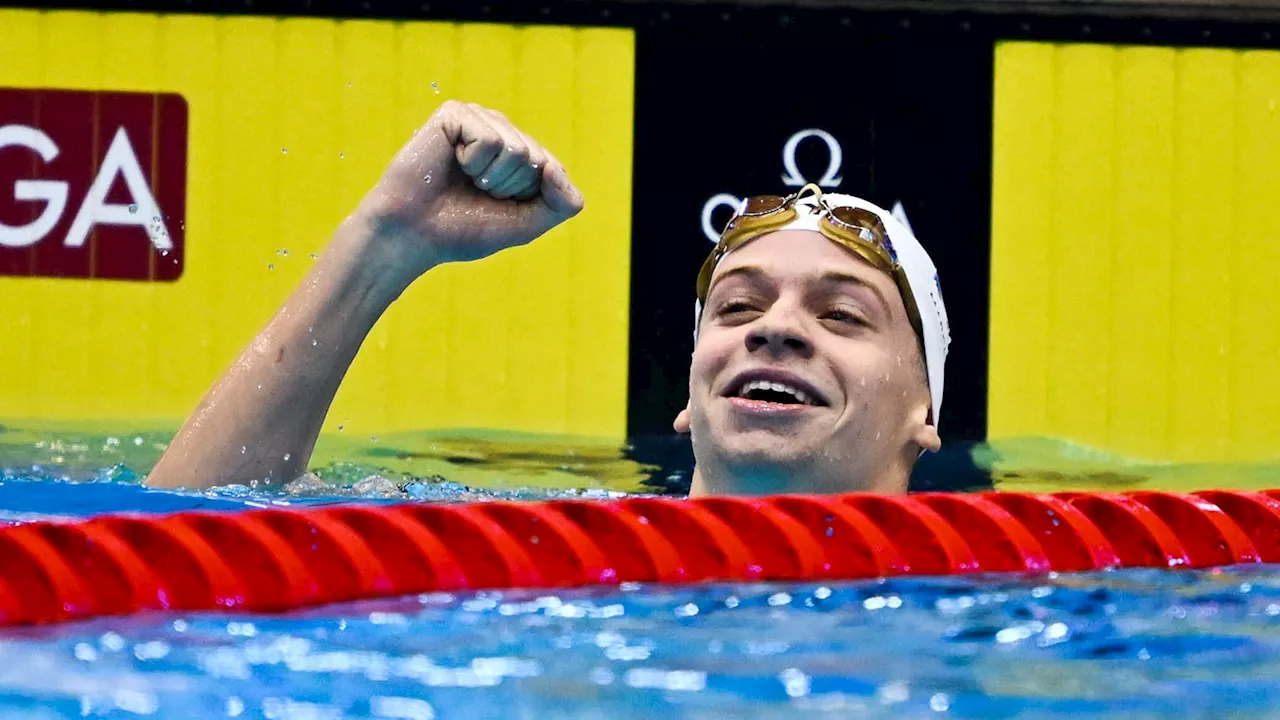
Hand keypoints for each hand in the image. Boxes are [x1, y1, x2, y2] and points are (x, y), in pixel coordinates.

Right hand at [356, 100, 584, 274]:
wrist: (413, 234)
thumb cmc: (465, 229)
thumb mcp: (527, 224)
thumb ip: (562, 203)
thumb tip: (556, 167)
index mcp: (520, 154)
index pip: (553, 169)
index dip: (527, 198)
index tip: (496, 205)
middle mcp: (502, 131)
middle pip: (537, 159)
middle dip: (509, 187)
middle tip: (477, 192)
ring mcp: (479, 119)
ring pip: (517, 149)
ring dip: (491, 176)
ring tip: (465, 178)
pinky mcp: (456, 113)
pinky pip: (490, 139)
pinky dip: (472, 161)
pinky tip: (452, 162)